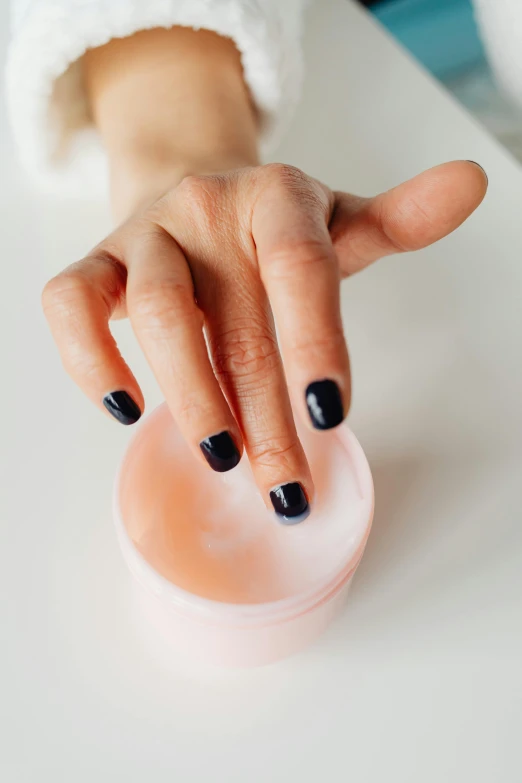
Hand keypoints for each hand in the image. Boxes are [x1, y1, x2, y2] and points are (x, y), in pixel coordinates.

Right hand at [42, 160, 486, 519]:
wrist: (190, 191)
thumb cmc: (271, 231)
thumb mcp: (336, 223)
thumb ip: (398, 221)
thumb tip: (475, 182)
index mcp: (278, 198)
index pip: (303, 267)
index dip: (317, 341)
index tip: (331, 417)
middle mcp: (207, 208)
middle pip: (240, 321)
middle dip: (266, 418)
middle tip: (288, 491)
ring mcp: (146, 235)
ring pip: (159, 315)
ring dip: (191, 397)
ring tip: (221, 461)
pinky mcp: (95, 263)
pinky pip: (73, 304)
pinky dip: (90, 359)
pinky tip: (125, 409)